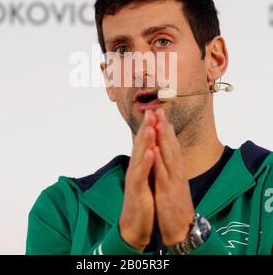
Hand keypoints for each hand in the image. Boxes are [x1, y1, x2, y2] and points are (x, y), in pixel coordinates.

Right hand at [119, 110, 157, 251]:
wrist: (134, 224)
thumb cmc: (143, 199)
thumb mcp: (147, 177)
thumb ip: (148, 161)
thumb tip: (153, 146)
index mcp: (140, 164)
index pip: (145, 141)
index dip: (150, 126)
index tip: (156, 110)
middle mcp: (135, 167)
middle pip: (141, 143)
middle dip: (146, 126)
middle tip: (151, 109)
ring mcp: (135, 178)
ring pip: (140, 155)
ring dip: (145, 140)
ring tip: (151, 125)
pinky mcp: (136, 190)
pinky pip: (141, 174)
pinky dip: (146, 163)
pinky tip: (151, 152)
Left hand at [152, 108, 194, 245]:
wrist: (181, 227)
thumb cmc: (175, 202)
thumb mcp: (173, 180)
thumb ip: (169, 165)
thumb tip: (164, 151)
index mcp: (176, 168)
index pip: (171, 144)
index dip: (165, 127)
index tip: (160, 112)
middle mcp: (176, 170)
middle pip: (170, 145)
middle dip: (164, 126)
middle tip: (159, 109)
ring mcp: (173, 180)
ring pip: (168, 155)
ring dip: (163, 138)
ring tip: (158, 122)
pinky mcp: (167, 191)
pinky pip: (162, 174)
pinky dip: (158, 161)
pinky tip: (154, 150)